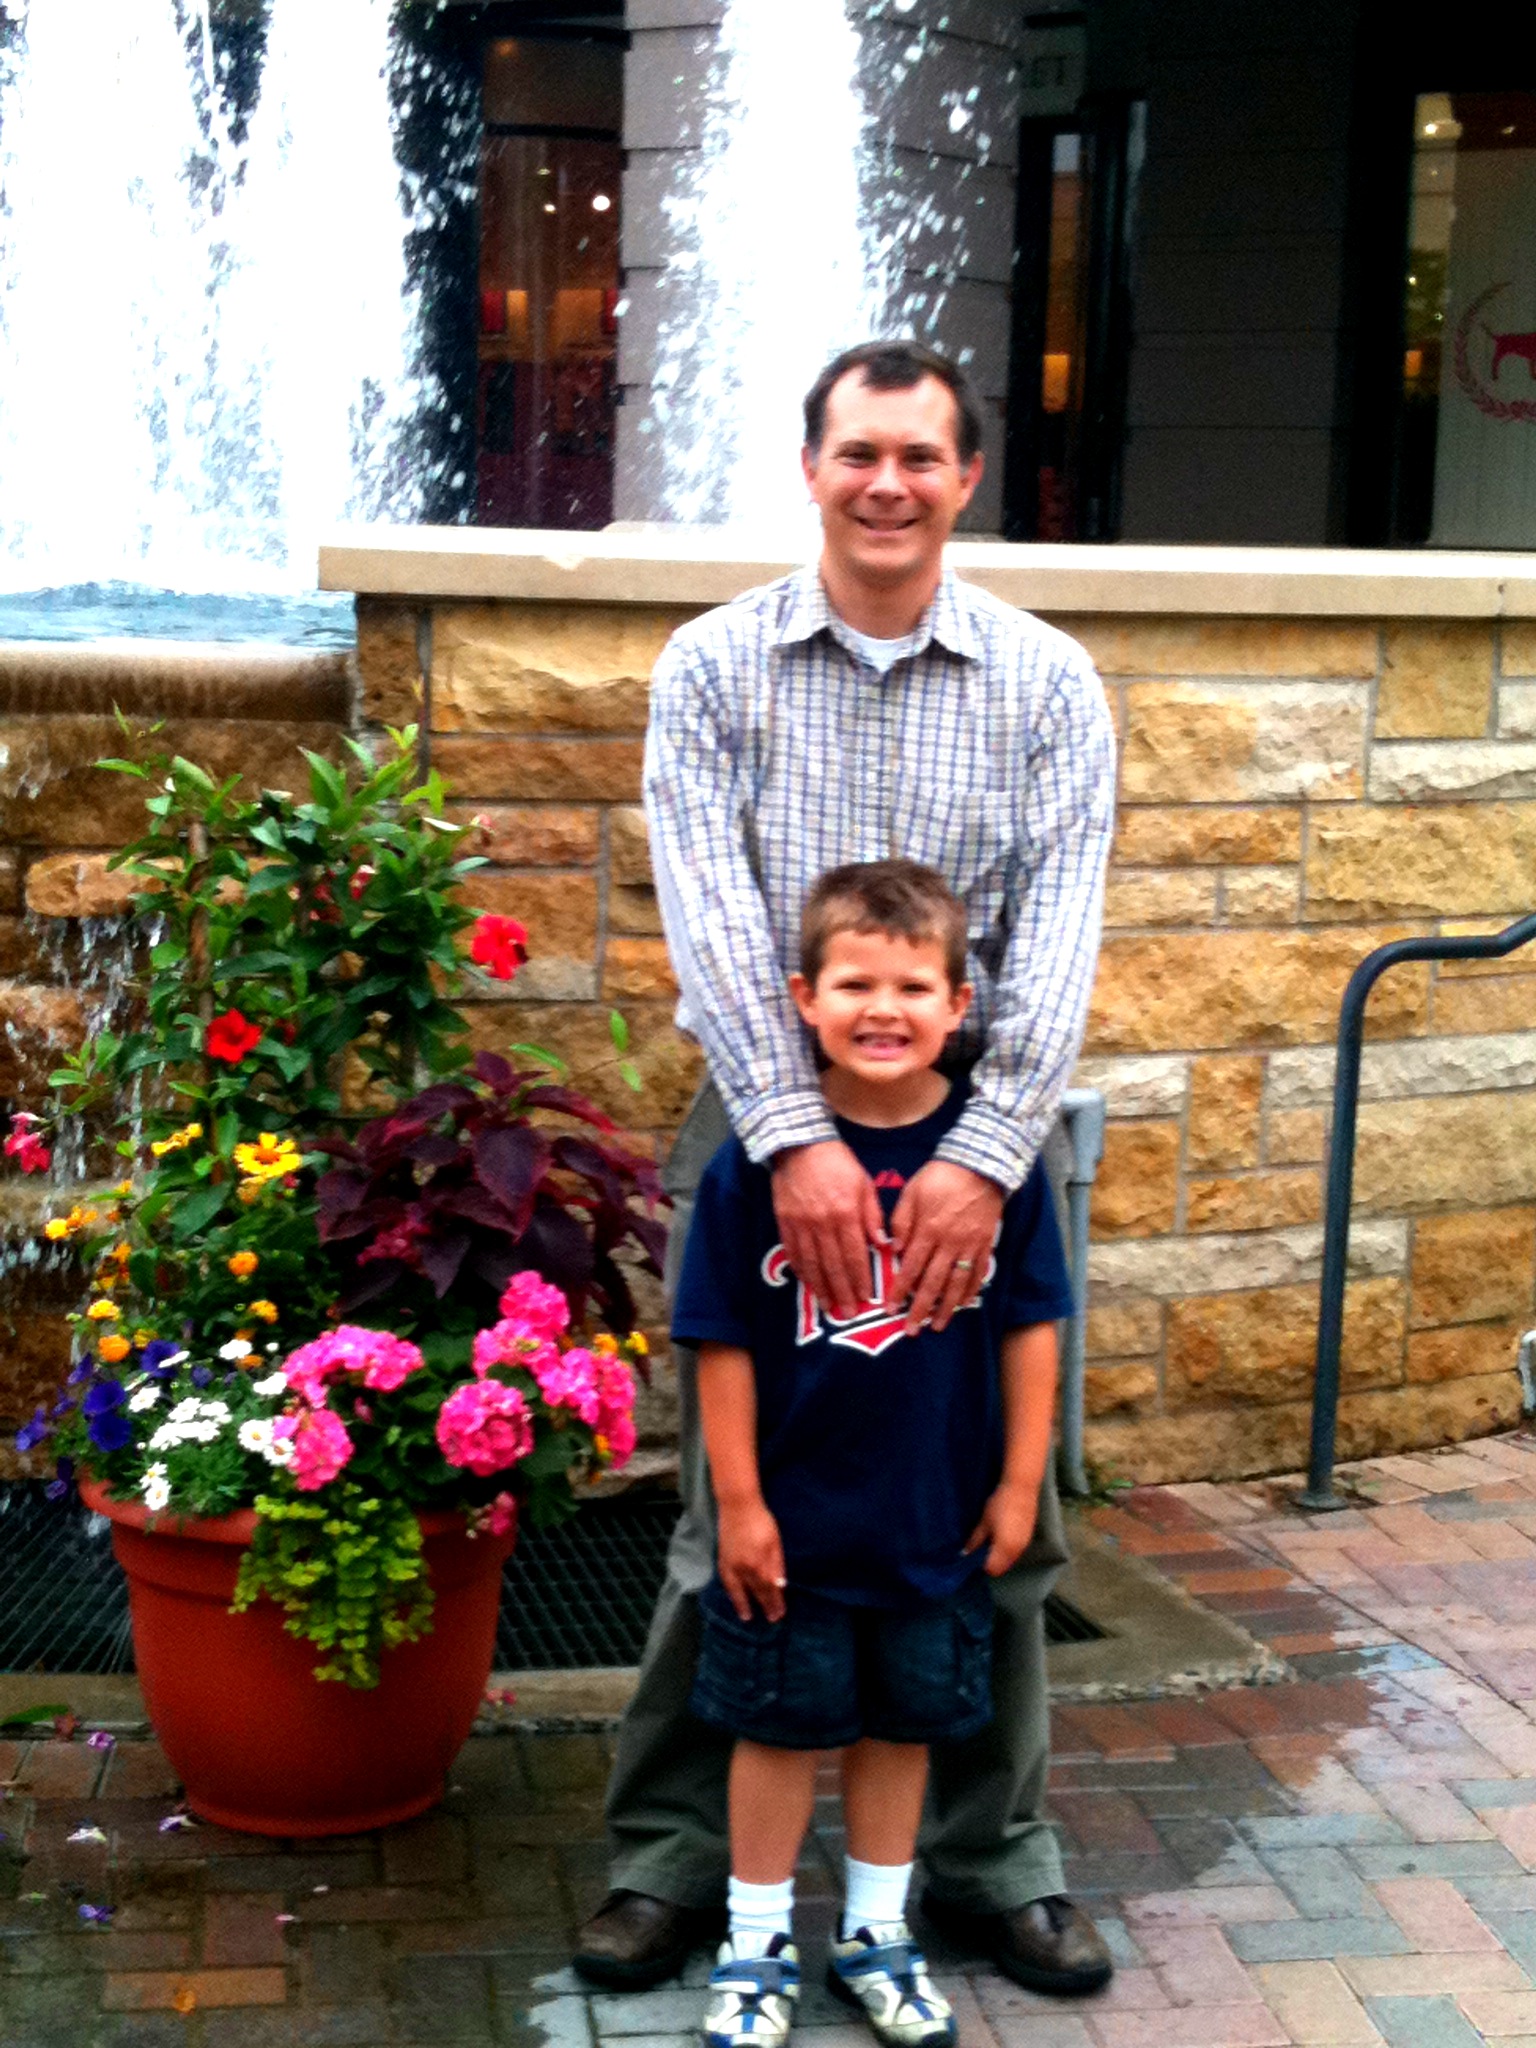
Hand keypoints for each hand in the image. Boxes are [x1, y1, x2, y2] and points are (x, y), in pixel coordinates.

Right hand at [717, 1497, 787, 1621]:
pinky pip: (726, 1582)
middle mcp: (744, 1569)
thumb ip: (777, 1565)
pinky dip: (730, 1592)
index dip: (775, 1603)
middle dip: (764, 1606)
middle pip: (755, 1592)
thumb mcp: (775, 1542)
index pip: (769, 1590)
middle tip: (770, 1619)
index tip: (779, 1614)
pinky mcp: (722, 1559)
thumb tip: (780, 1586)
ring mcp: (731, 1565)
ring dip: (743, 1605)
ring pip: (738, 1591)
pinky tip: (733, 1596)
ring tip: (746, 1617)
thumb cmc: (761, 1522)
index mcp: (759, 1565)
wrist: (738, 1506)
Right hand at [771, 1139, 883, 1318]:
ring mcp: (801, 1224)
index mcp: (845, 1213)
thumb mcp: (864, 1184)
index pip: (855, 1254)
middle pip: (833, 1266)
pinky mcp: (785, 1222)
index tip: (867, 1298)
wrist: (800, 1145)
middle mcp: (822, 1223)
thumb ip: (873, 1216)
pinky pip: (794, 1253)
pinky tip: (809, 1285)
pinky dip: (802, 1271)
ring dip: (821, 1289)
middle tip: (849, 1313)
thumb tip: (882, 1245)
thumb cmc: (838, 1163)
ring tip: (829, 1307)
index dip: (861, 1278)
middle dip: (842, 1292)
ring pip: (812, 1264)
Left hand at [890, 1160, 1004, 1334]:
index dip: (900, 1290)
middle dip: (921, 1309)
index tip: (890, 1309)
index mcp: (928, 1229)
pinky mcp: (985, 1243)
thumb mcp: (912, 1192)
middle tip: (911, 1330)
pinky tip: (962, 1304)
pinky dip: (970, 1291)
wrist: (980, 1164)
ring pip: (956, 1283)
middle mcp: (949, 1242)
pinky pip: (977, 1273)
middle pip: (933, 1282)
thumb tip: (894, 1249)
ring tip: (937, 1326)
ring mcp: (969, 1245)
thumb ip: (901, 1222)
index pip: (910, 1267)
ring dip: (946, 1308)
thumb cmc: (940, 1176)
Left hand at [964, 1480, 1039, 1576]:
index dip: (981, 1565)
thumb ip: (975, 1540)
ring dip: (1000, 1558)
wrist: (1021, 1488)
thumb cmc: (1000, 1503)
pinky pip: (1016, 1552)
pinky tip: (1001, 1537)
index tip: (975, 1556)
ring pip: (1010, 1561)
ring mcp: (1024, 1545)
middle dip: (991, 1563)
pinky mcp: (1028, 1538)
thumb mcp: (984, 1521)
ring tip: (991, 1542)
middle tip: (981, 1550)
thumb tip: (966, 1552)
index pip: (992, 1569)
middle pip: (1002, 1568)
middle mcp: (1016, 1551)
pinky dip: (1008, 1551)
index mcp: (1004, 1548)